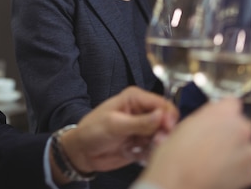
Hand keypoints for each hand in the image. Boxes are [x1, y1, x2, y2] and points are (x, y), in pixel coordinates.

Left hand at [59, 86, 177, 176]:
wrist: (82, 151)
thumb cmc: (92, 131)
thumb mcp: (114, 125)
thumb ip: (140, 122)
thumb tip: (162, 115)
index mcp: (135, 98)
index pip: (162, 103)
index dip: (168, 116)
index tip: (167, 128)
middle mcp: (142, 110)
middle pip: (166, 120)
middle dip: (164, 132)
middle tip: (156, 142)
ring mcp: (143, 127)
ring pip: (163, 135)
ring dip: (157, 144)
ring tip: (144, 148)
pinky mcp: (143, 142)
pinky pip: (156, 147)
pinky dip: (151, 152)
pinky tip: (138, 153)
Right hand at [137, 98, 250, 188]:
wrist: (178, 184)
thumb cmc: (176, 156)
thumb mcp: (185, 125)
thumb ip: (205, 118)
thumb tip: (210, 120)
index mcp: (223, 112)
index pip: (232, 103)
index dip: (222, 113)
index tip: (216, 121)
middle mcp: (241, 128)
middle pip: (242, 125)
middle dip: (231, 133)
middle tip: (212, 144)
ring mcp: (249, 151)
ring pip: (247, 147)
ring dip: (236, 152)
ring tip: (215, 162)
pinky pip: (250, 167)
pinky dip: (239, 170)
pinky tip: (221, 173)